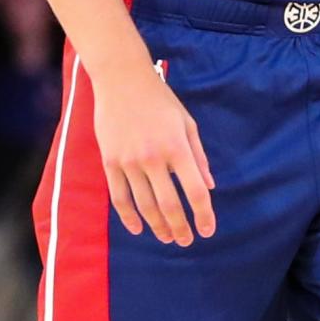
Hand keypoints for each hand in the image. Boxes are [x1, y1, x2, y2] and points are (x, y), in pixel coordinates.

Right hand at [93, 60, 215, 247]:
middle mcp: (153, 157)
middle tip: (186, 241)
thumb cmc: (160, 99)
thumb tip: (209, 186)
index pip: (195, 190)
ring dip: (157, 226)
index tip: (207, 231)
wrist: (121, 79)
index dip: (203, 215)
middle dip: (180, 228)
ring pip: (144, 205)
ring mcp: (129, 161)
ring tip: (167, 237)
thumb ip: (198, 156)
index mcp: (177, 146)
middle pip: (169, 204)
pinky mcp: (110, 161)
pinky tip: (138, 228)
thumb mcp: (186, 123)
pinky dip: (128, 217)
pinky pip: (119, 197)